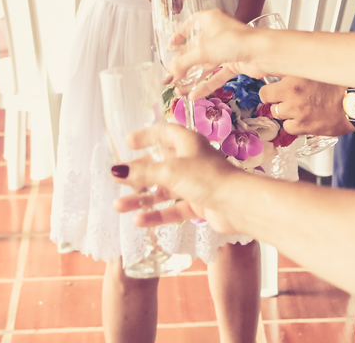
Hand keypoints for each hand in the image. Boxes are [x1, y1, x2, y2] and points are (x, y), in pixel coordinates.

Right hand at [111, 123, 244, 233]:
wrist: (237, 204)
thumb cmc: (207, 178)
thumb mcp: (170, 171)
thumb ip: (142, 172)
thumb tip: (116, 171)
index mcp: (187, 143)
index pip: (163, 133)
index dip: (146, 135)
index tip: (128, 142)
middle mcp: (191, 160)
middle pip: (159, 164)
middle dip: (138, 174)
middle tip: (117, 179)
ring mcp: (195, 183)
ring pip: (163, 190)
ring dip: (141, 198)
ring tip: (119, 206)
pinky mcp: (199, 203)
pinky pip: (173, 209)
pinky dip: (157, 214)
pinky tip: (139, 221)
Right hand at [165, 9, 262, 97]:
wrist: (263, 53)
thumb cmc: (237, 41)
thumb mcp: (204, 50)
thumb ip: (183, 63)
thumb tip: (168, 75)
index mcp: (210, 19)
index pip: (189, 25)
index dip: (178, 36)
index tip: (170, 48)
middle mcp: (218, 32)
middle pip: (196, 49)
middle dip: (183, 65)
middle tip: (171, 76)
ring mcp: (226, 48)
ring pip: (206, 64)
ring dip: (193, 78)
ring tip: (179, 90)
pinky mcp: (234, 63)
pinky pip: (216, 75)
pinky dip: (206, 85)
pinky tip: (194, 95)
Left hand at [258, 76, 352, 135]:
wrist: (354, 102)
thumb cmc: (338, 85)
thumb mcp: (314, 70)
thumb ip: (294, 70)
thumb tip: (278, 67)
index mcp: (292, 80)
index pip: (265, 91)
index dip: (270, 92)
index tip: (275, 91)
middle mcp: (292, 97)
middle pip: (270, 104)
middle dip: (278, 102)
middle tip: (290, 99)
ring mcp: (297, 114)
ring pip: (279, 116)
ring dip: (286, 113)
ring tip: (300, 108)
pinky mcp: (304, 127)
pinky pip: (289, 128)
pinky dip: (294, 124)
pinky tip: (305, 118)